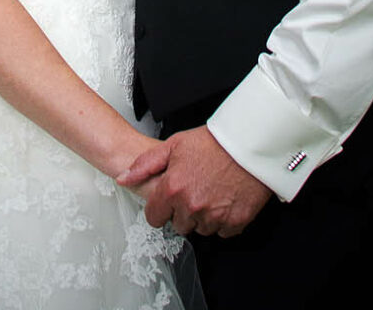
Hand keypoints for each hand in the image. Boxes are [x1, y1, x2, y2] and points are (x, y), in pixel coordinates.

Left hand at [117, 126, 271, 236]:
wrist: (248, 142)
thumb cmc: (213, 141)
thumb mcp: (173, 145)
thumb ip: (145, 165)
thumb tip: (124, 178)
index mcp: (173, 189)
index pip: (154, 218)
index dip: (160, 208)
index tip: (168, 201)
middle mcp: (191, 206)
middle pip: (178, 225)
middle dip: (183, 211)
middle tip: (194, 190)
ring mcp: (214, 216)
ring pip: (200, 229)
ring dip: (203, 216)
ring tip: (211, 192)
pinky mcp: (234, 222)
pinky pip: (222, 231)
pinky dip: (223, 219)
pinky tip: (224, 199)